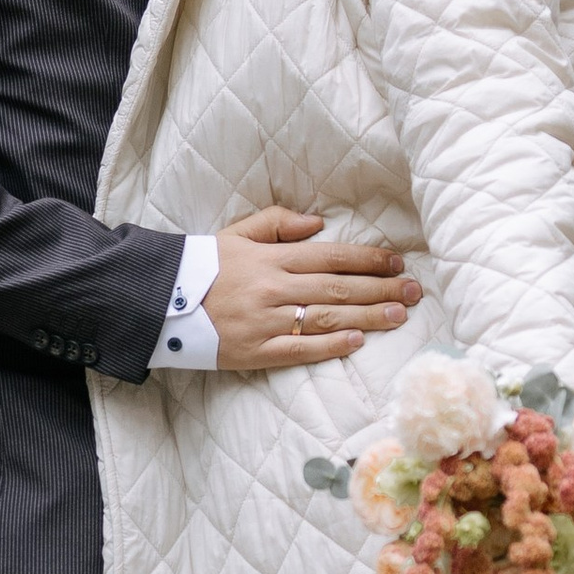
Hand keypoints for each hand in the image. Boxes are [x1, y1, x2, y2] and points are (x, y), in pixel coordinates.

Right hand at [203, 208, 418, 372]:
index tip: (397, 263)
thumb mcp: (237, 233)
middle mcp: (274, 288)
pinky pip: (300, 349)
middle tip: (414, 291)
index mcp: (272, 257)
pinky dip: (332, 346)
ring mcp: (267, 321)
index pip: (332, 256)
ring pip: (328, 318)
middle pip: (339, 288)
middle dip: (382, 289)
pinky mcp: (257, 351)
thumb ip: (278, 222)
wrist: (159, 301)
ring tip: (401, 315)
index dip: (368, 259)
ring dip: (369, 317)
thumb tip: (319, 224)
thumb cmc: (202, 266)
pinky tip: (359, 342)